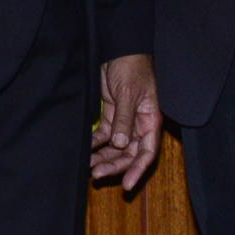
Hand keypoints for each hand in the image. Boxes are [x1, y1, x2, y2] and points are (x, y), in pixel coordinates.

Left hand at [91, 52, 161, 191]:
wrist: (119, 49)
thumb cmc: (132, 67)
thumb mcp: (129, 93)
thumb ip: (124, 119)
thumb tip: (120, 143)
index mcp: (150, 120)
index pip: (147, 152)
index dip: (138, 170)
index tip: (126, 185)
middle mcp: (139, 125)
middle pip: (128, 154)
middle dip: (113, 166)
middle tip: (96, 174)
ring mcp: (124, 121)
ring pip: (114, 148)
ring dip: (102, 157)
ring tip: (87, 166)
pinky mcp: (110, 115)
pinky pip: (103, 136)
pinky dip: (94, 144)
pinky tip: (84, 150)